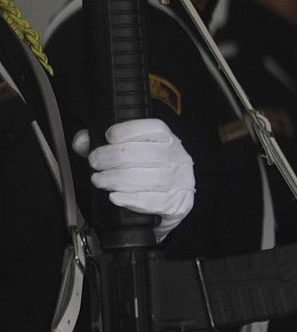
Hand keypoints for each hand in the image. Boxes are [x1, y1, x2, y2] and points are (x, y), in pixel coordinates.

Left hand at [73, 118, 194, 239]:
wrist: (168, 201)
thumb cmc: (144, 171)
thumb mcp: (125, 150)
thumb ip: (99, 143)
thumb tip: (82, 142)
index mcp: (166, 139)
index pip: (153, 128)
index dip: (127, 131)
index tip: (108, 138)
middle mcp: (177, 157)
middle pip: (146, 154)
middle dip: (113, 158)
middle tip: (95, 163)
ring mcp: (180, 181)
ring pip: (148, 179)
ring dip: (117, 180)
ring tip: (100, 180)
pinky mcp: (178, 203)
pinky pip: (153, 201)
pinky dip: (130, 199)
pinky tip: (115, 196)